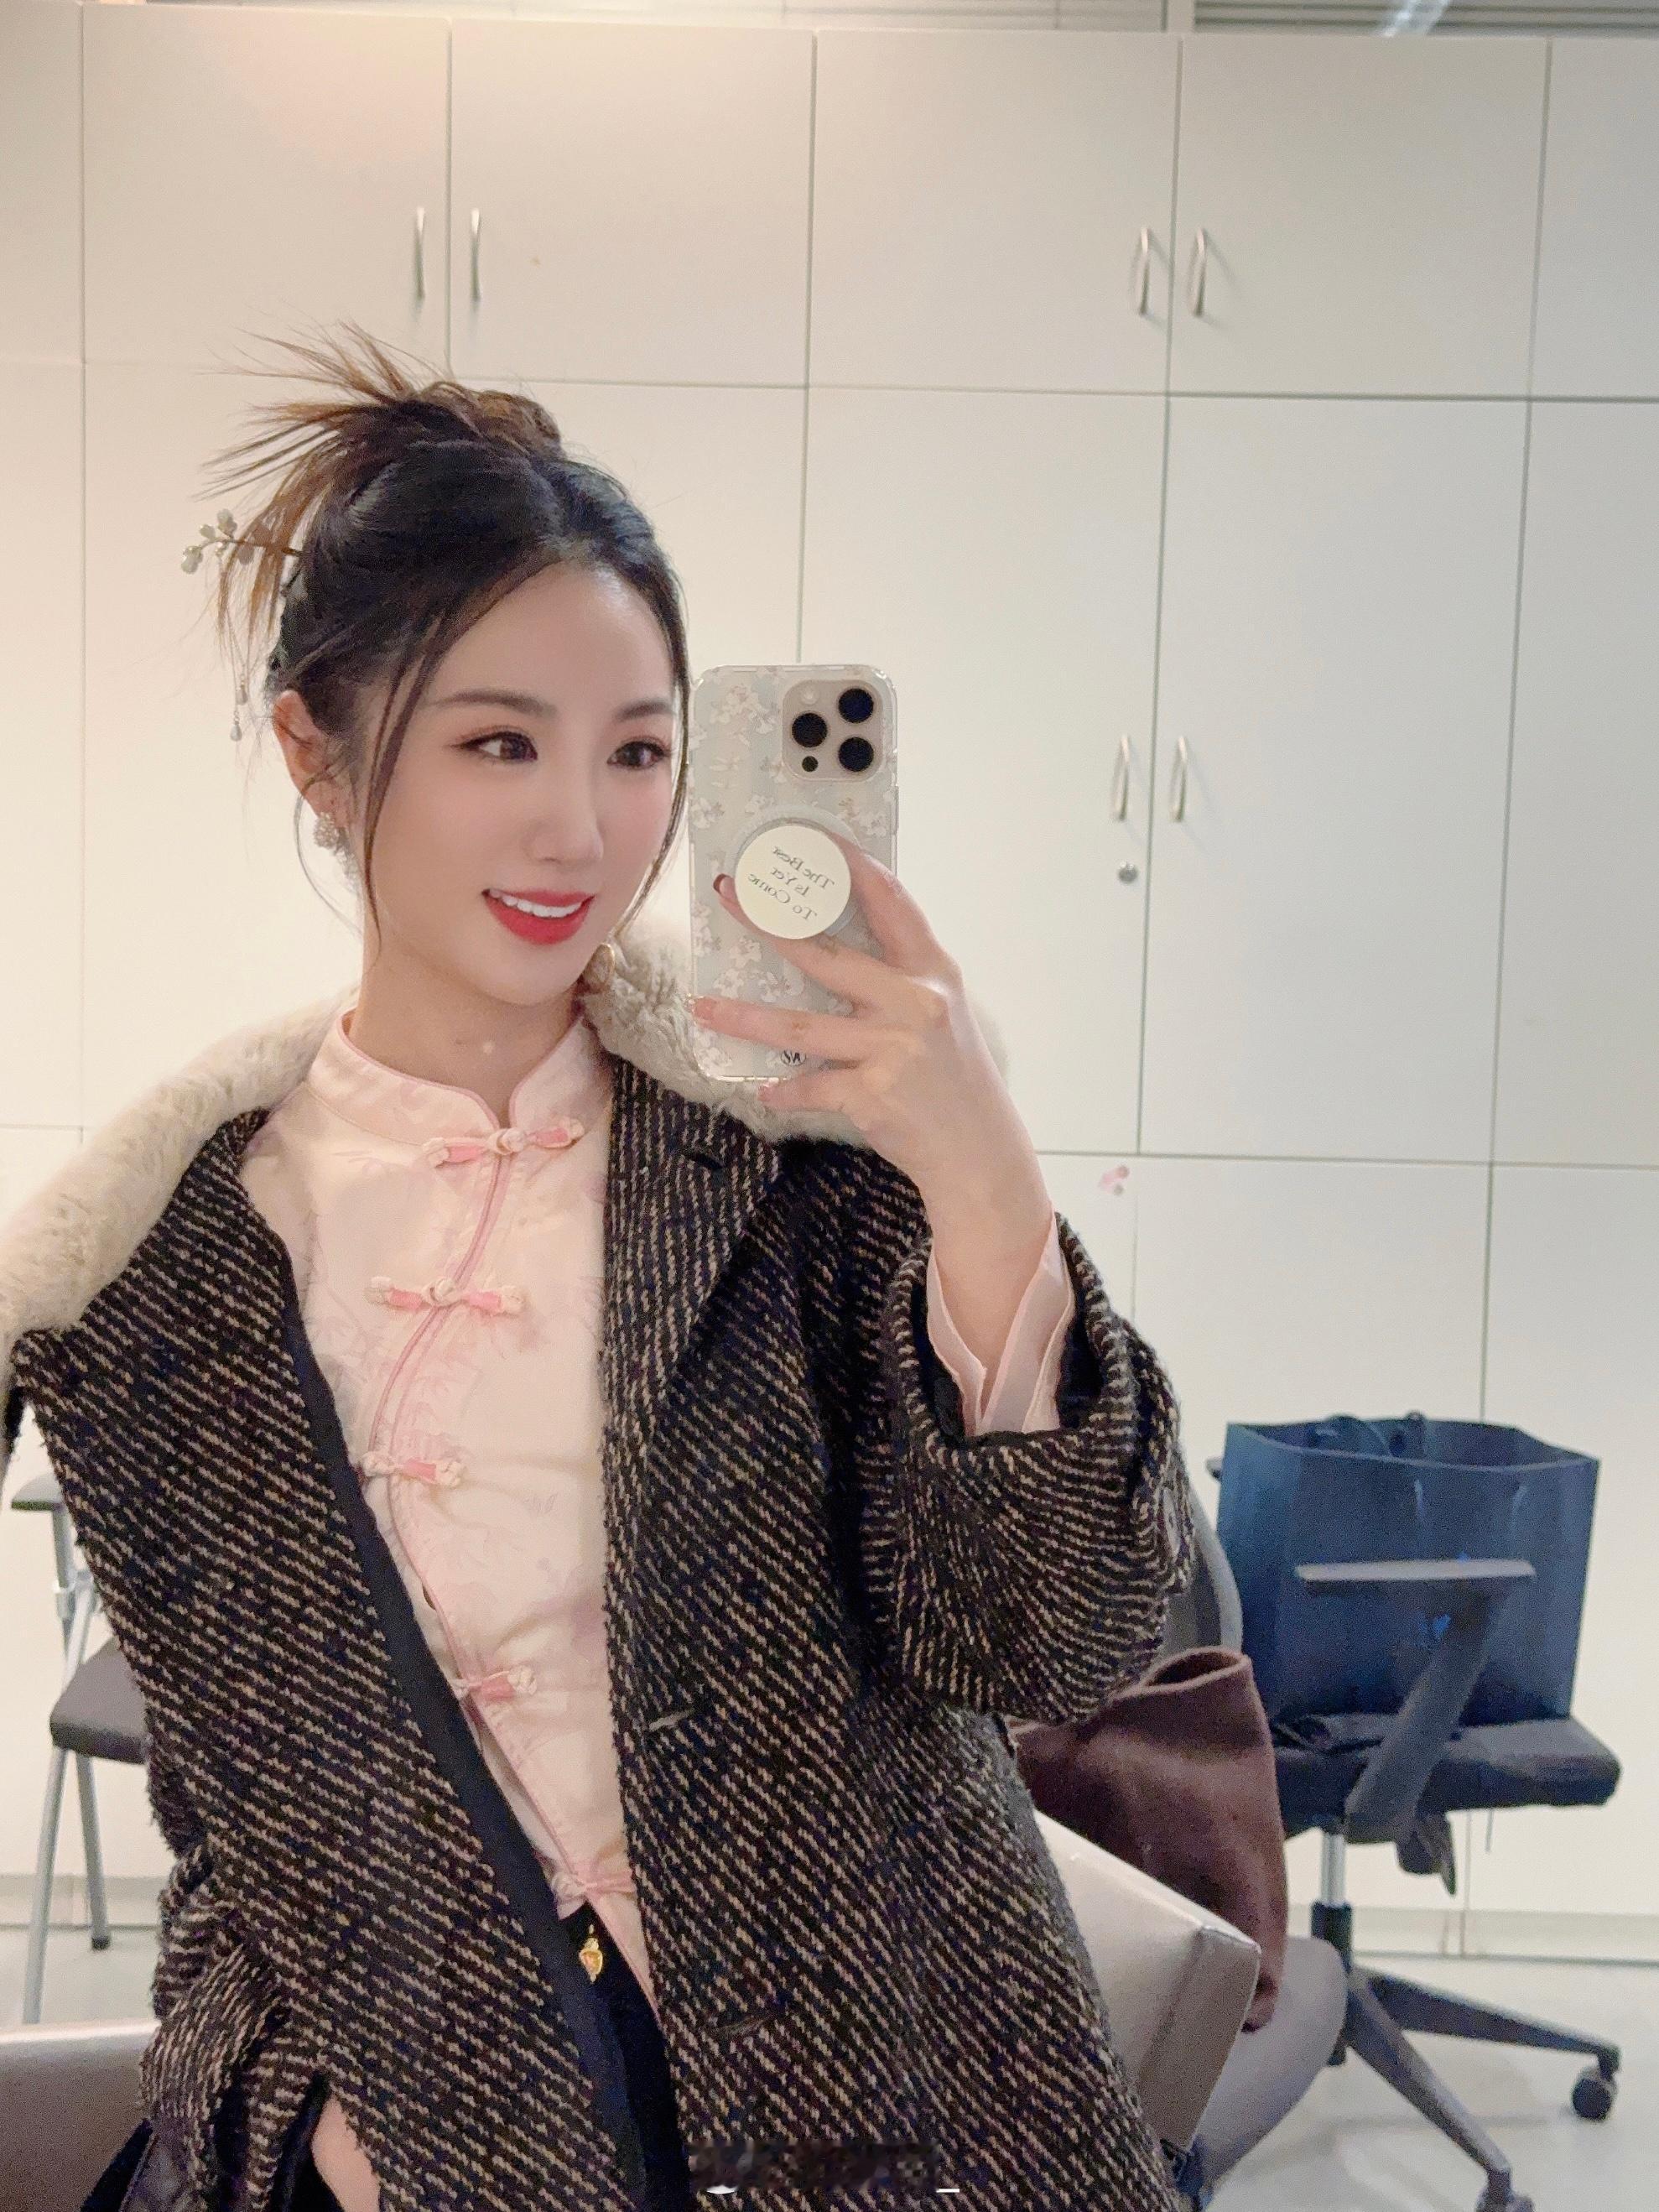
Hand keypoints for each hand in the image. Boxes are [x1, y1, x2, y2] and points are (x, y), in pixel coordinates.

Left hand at [690, 831, 1041, 1210]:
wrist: (978, 1150)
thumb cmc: (955, 1077)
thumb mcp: (942, 1012)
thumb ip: (898, 977)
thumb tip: (832, 943)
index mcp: (932, 972)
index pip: (890, 900)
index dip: (850, 863)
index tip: (812, 837)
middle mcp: (914, 1002)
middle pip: (827, 955)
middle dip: (770, 923)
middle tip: (728, 896)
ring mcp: (892, 1048)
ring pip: (801, 1027)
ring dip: (746, 1018)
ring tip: (704, 1007)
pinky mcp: (873, 1094)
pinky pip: (811, 1086)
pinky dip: (784, 1090)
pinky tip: (764, 1088)